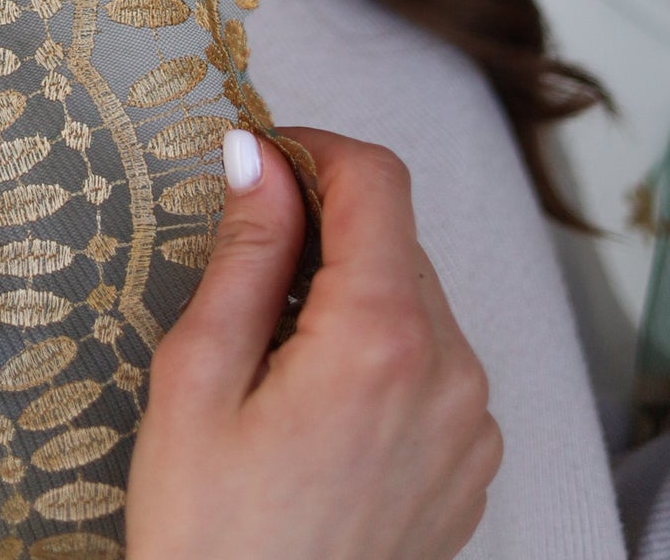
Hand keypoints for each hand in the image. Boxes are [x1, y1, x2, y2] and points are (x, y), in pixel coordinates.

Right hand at [125, 127, 501, 559]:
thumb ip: (244, 252)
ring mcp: (471, 423)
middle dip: (324, 224)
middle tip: (243, 264)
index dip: (313, 148)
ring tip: (273, 347)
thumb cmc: (211, 534)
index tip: (257, 160)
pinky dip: (380, 347)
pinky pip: (434, 362)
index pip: (378, 179)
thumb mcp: (197, 376)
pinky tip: (313, 398)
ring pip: (417, 296)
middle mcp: (451, 371)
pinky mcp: (471, 463)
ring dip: (352, 287)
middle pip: (397, 236)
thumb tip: (257, 154)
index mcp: (382, 338)